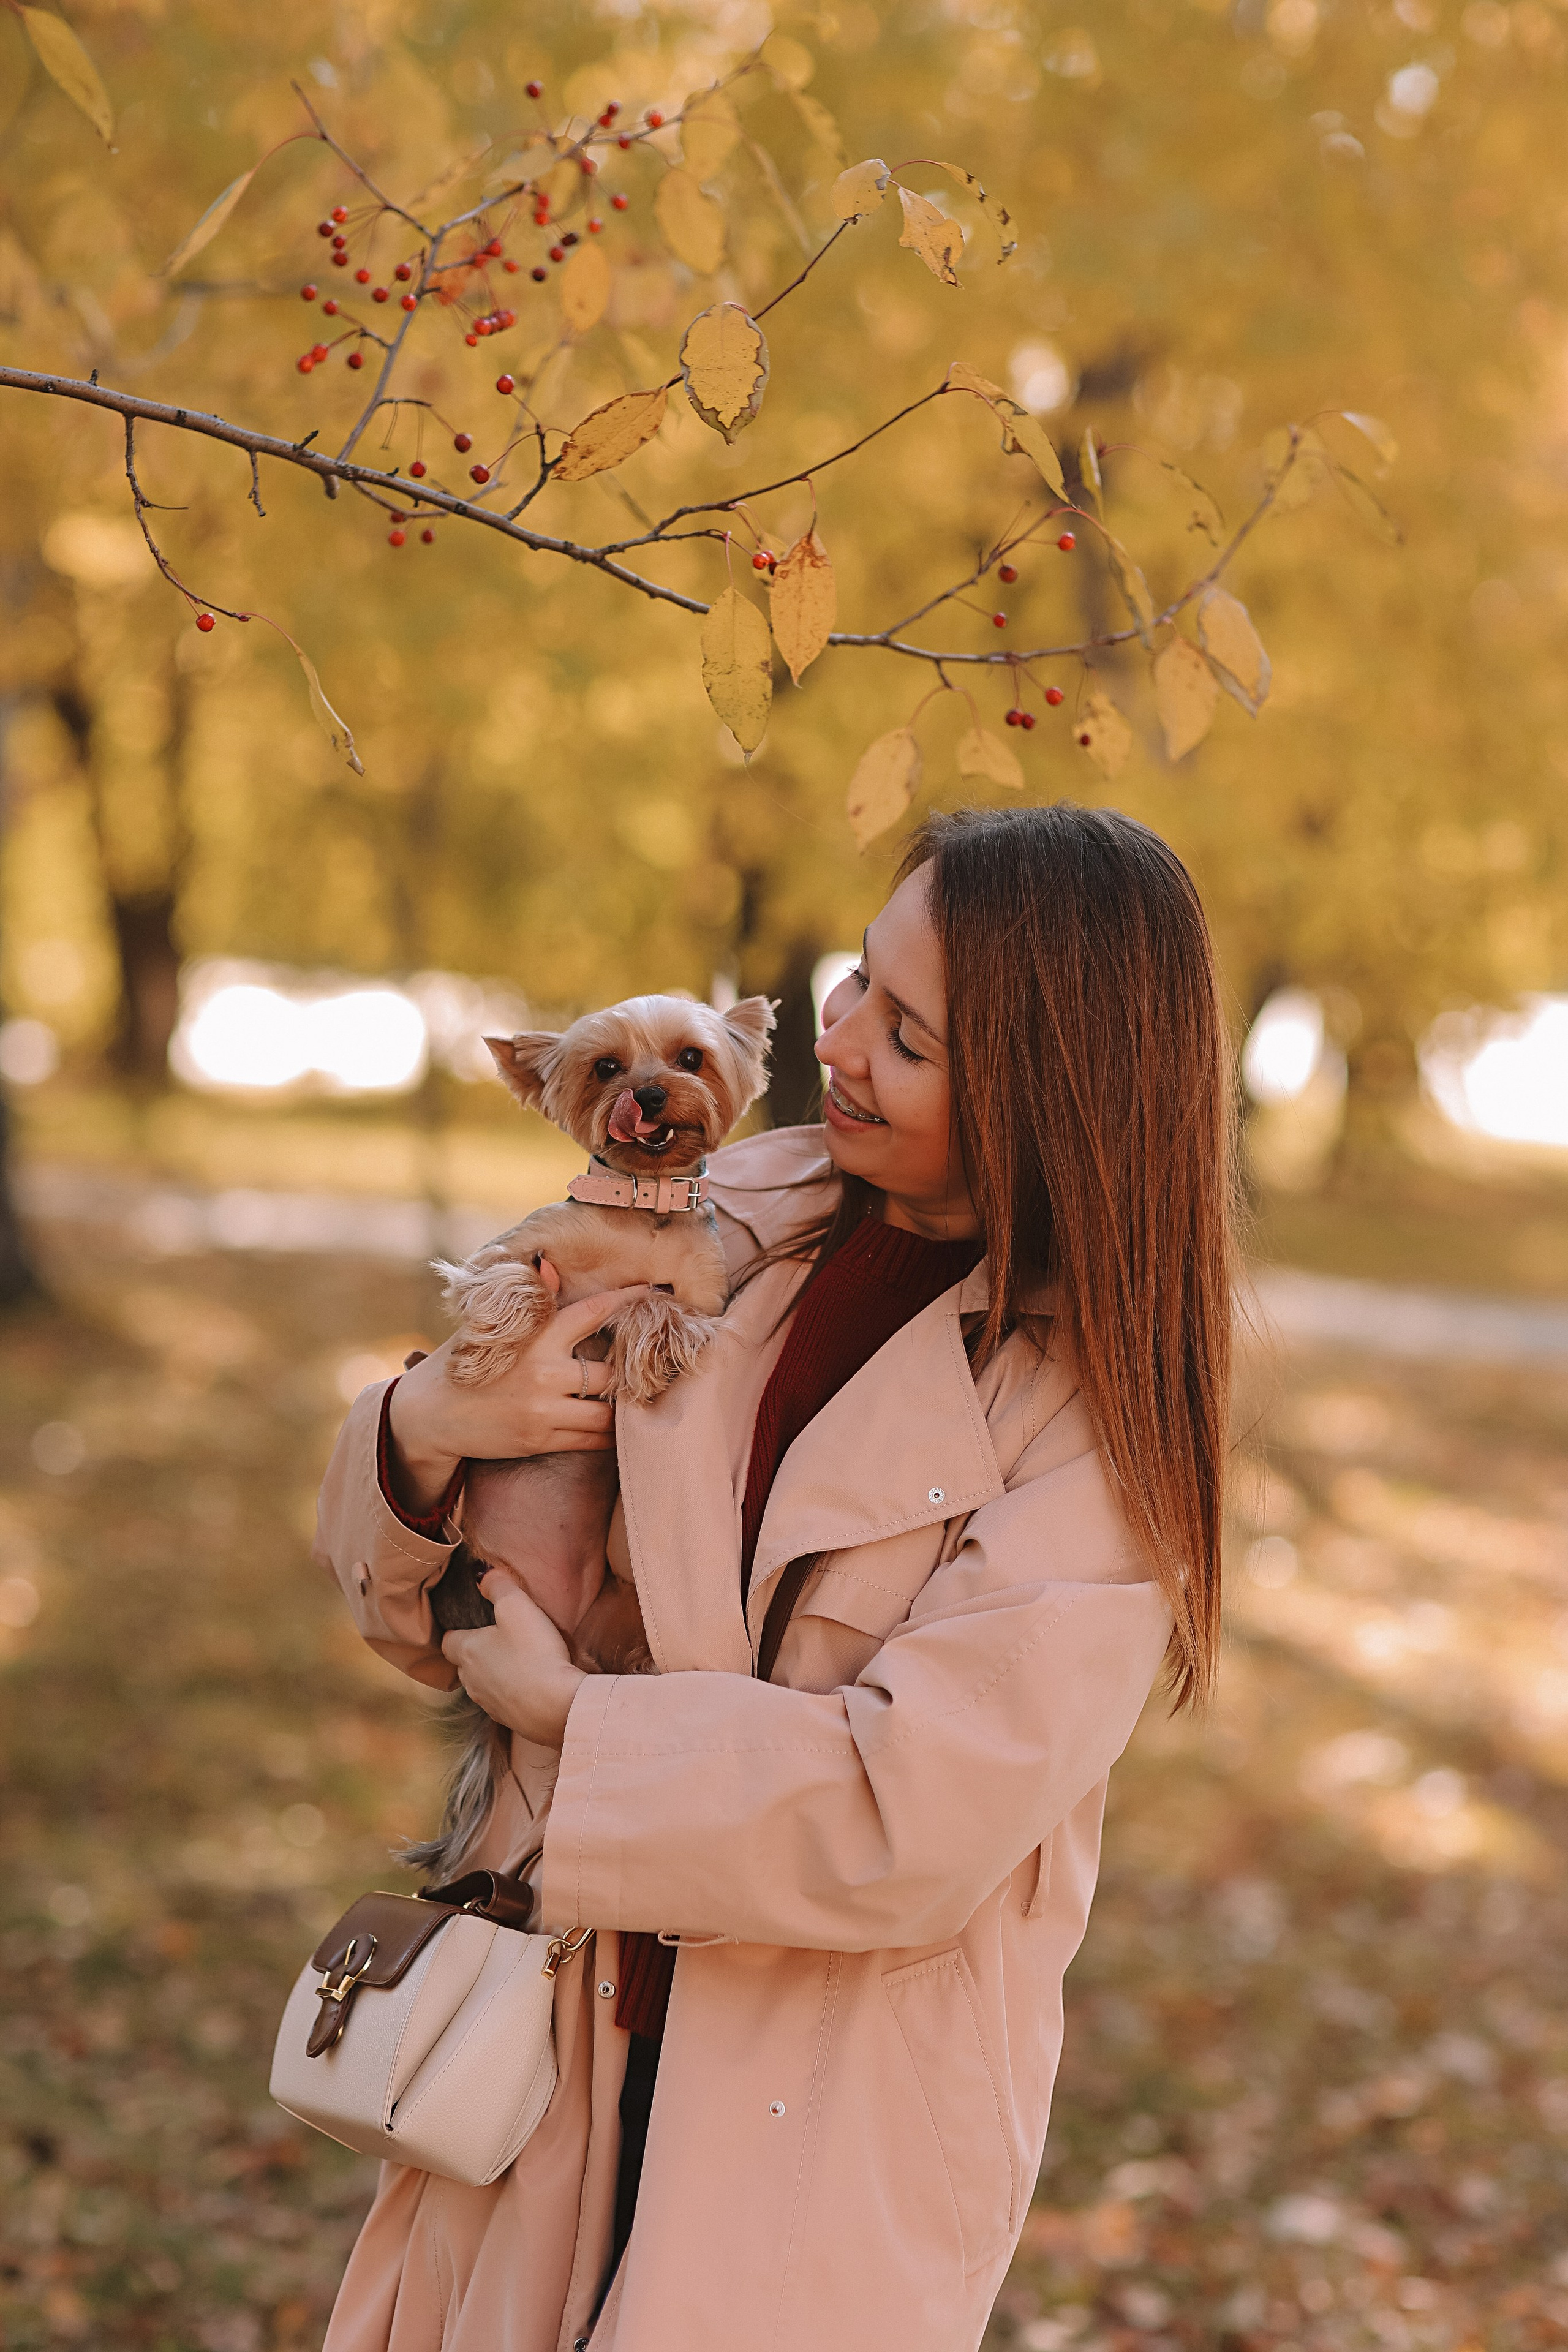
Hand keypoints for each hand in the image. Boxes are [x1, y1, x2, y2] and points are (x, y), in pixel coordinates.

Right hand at [387, 1270, 647, 1514]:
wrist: (428, 1415)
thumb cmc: (461, 1365)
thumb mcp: (488, 1328)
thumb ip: (528, 1303)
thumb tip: (550, 1266)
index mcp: (534, 1337)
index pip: (590, 1313)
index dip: (623, 1301)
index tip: (648, 1292)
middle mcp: (543, 1372)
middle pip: (609, 1371)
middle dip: (628, 1370)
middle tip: (644, 1365)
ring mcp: (543, 1409)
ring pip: (606, 1413)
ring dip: (621, 1407)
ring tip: (632, 1400)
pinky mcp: (539, 1438)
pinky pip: (590, 1439)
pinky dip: (606, 1434)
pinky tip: (614, 1426)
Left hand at [443, 1571, 586, 1747]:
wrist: (556, 1705)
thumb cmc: (534, 1652)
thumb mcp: (517, 1606)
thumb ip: (497, 1585)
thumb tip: (481, 1573)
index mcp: (467, 1651)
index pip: (447, 1641)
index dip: (458, 1631)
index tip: (473, 1624)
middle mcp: (471, 1680)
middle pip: (464, 1664)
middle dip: (477, 1652)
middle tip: (499, 1639)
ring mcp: (488, 1703)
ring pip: (482, 1684)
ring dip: (494, 1674)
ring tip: (517, 1662)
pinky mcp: (508, 1719)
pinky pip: (503, 1702)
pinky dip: (511, 1692)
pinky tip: (531, 1685)